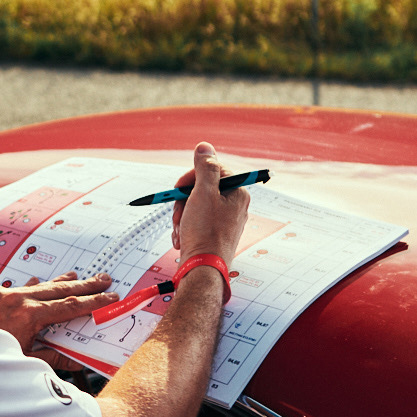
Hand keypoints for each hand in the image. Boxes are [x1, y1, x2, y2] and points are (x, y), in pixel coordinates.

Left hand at [0, 272, 116, 352]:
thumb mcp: (26, 361)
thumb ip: (54, 357)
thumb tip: (79, 360)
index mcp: (29, 316)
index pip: (70, 306)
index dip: (93, 302)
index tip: (110, 297)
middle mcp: (18, 299)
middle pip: (59, 289)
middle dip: (85, 284)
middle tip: (104, 279)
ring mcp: (6, 294)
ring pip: (40, 285)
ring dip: (60, 282)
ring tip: (79, 276)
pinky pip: (21, 287)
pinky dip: (34, 286)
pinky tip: (40, 282)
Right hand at [171, 142, 250, 262]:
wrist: (202, 269)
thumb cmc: (205, 232)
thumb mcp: (203, 193)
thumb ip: (205, 168)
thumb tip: (204, 147)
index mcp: (237, 193)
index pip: (213, 170)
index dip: (192, 177)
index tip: (179, 188)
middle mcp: (235, 205)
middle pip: (202, 188)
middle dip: (184, 201)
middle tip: (179, 213)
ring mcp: (225, 221)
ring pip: (195, 206)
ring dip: (182, 216)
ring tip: (181, 230)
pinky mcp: (214, 234)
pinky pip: (196, 222)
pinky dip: (185, 228)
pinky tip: (182, 239)